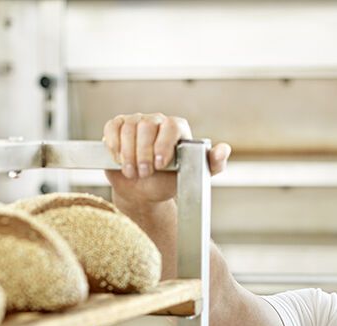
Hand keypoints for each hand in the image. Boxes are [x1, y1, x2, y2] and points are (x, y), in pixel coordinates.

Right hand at [101, 112, 230, 205]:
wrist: (143, 192)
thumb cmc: (167, 183)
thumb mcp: (193, 177)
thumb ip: (212, 164)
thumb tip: (223, 150)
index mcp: (176, 129)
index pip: (171, 126)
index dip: (164, 144)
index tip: (159, 164)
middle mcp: (156, 121)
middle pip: (146, 126)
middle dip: (143, 154)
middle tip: (144, 174)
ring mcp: (136, 122)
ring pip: (128, 129)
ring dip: (128, 155)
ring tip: (133, 172)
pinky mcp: (117, 127)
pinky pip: (112, 128)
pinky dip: (113, 146)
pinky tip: (119, 160)